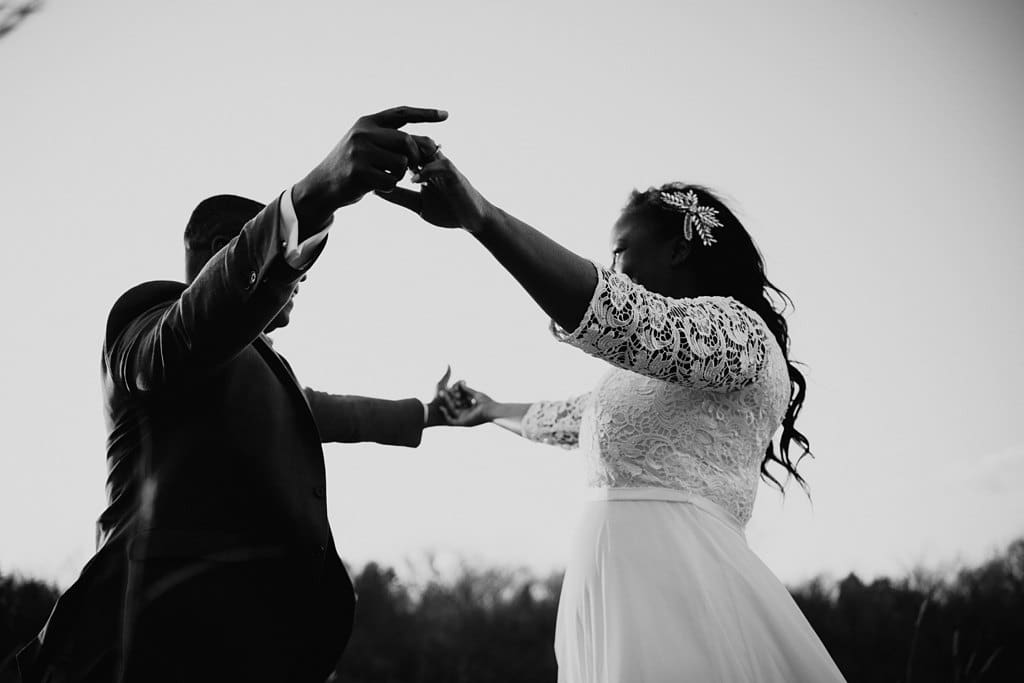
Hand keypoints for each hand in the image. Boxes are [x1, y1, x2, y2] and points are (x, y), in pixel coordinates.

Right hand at [293, 106, 447, 227]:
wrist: (322, 186)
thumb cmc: (351, 166)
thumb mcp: (365, 144)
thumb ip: (390, 139)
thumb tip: (430, 142)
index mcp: (366, 122)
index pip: (401, 113)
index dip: (425, 114)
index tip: (446, 115)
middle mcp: (363, 133)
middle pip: (406, 140)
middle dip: (415, 156)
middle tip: (414, 167)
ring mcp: (360, 152)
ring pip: (401, 162)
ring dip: (399, 174)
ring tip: (383, 176)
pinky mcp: (360, 172)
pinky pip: (392, 180)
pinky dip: (389, 186)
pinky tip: (376, 186)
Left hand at [375, 150, 494, 232]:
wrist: (472, 220)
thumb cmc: (448, 211)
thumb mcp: (417, 203)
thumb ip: (399, 196)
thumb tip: (375, 191)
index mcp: (423, 165)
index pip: (402, 149)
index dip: (386, 151)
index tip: (369, 160)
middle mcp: (433, 160)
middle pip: (410, 142)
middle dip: (393, 148)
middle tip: (376, 158)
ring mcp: (444, 165)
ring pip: (424, 147)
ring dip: (408, 155)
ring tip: (393, 168)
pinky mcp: (454, 174)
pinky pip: (439, 165)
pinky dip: (425, 171)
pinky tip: (412, 180)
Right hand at [438, 380, 494, 426]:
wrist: (491, 410)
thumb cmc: (487, 402)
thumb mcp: (475, 394)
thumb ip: (467, 390)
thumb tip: (461, 383)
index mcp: (469, 409)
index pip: (458, 401)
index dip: (452, 395)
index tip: (448, 388)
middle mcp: (466, 415)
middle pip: (453, 406)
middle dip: (447, 399)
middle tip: (440, 392)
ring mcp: (464, 419)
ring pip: (451, 412)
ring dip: (446, 405)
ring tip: (441, 397)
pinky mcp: (463, 423)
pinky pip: (451, 421)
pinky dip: (446, 415)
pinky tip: (442, 408)